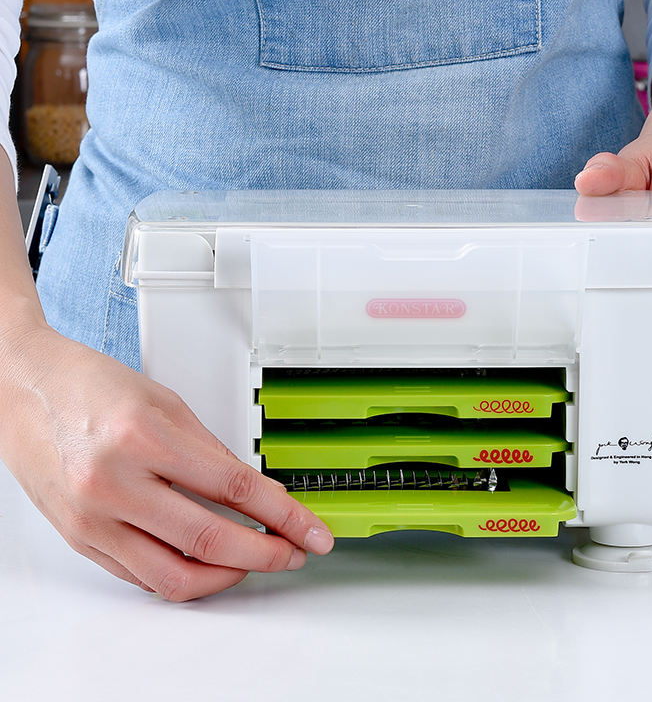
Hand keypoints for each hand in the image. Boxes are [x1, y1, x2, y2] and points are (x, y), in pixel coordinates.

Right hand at [0, 323, 333, 600]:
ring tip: (255, 561)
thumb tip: (257, 493)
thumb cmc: (91, 386)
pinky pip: (142, 576)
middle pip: (210, 540)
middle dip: (266, 553)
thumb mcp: (167, 405)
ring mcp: (92, 519)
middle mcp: (114, 485)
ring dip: (228, 577)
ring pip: (175, 576)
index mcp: (144, 440)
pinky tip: (210, 563)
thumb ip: (213, 453)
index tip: (310, 530)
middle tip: (293, 551)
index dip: (284, 515)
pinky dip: (185, 575)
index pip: (234, 489)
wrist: (24, 391)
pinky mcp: (80, 540)